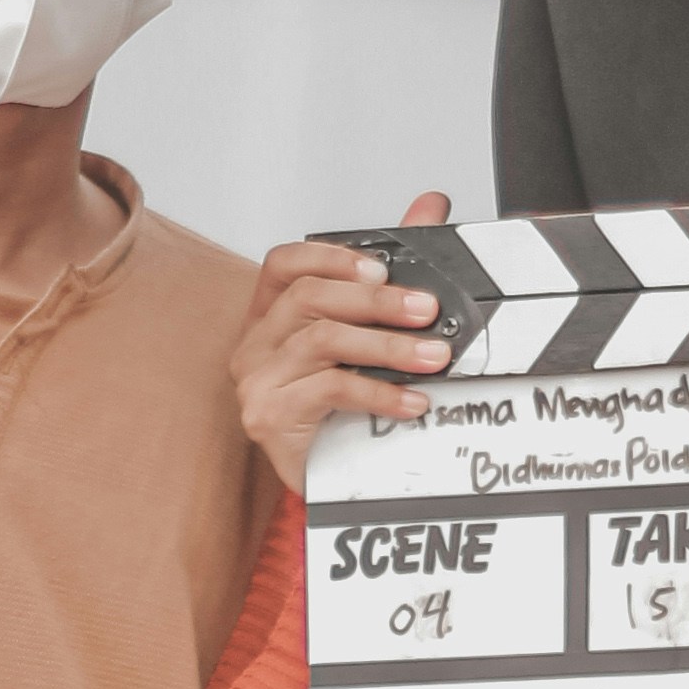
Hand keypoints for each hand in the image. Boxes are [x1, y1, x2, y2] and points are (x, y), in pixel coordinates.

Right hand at [233, 186, 454, 489]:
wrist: (327, 482)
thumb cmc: (338, 409)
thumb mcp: (366, 338)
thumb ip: (391, 272)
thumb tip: (429, 206)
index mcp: (271, 316)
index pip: (285, 264)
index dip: (331, 257)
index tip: (381, 266)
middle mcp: (255, 342)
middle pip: (310, 298)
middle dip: (377, 302)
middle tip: (428, 312)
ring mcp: (256, 379)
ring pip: (323, 341)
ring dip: (388, 348)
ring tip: (433, 358)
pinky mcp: (268, 415)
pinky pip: (329, 389)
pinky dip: (380, 395)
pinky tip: (412, 402)